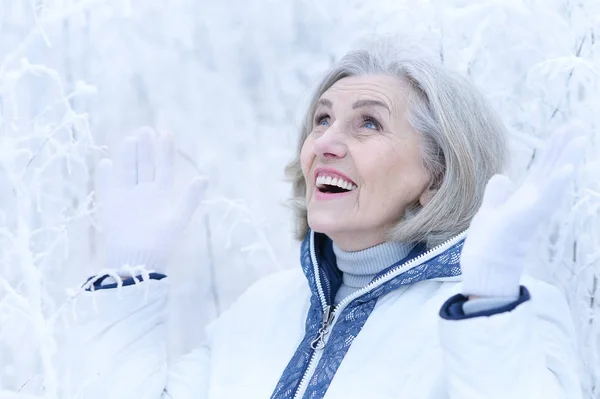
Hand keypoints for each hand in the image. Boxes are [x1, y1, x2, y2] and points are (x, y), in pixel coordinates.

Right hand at [95, 127, 206, 273]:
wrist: (138, 260)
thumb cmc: (161, 241)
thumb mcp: (179, 218)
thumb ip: (190, 198)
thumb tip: (204, 178)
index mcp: (161, 193)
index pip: (163, 167)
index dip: (164, 152)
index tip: (165, 133)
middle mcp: (144, 191)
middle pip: (144, 164)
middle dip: (145, 148)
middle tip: (146, 129)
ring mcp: (126, 196)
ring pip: (127, 170)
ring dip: (128, 156)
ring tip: (130, 140)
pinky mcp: (110, 205)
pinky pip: (107, 186)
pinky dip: (106, 175)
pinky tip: (106, 163)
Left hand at [460, 129, 584, 297]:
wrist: (485, 273)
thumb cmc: (488, 247)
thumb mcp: (489, 214)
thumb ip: (497, 196)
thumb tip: (503, 176)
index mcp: (524, 200)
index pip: (542, 170)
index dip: (553, 150)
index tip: (566, 129)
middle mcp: (531, 204)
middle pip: (550, 170)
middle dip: (564, 148)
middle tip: (578, 124)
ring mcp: (530, 213)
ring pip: (552, 183)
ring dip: (565, 161)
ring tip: (579, 139)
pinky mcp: (523, 223)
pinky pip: (542, 202)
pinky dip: (554, 186)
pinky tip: (565, 170)